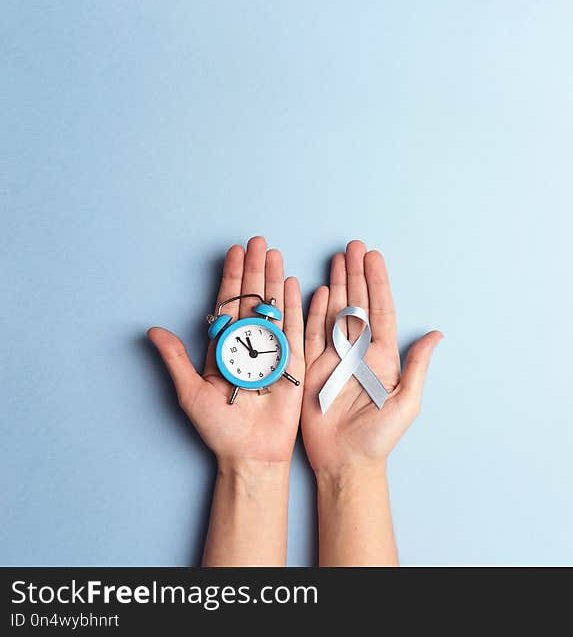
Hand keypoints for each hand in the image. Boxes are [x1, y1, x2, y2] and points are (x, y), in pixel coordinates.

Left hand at [147, 236, 305, 467]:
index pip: (228, 304)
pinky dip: (297, 306)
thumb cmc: (220, 429)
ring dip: (274, 279)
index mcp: (225, 348)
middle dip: (255, 269)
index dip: (231, 278)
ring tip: (274, 253)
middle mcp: (249, 345)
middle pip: (252, 299)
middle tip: (257, 242)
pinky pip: (297, 329)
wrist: (250, 453)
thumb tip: (152, 332)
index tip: (234, 252)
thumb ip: (175, 359)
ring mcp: (273, 351)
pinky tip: (295, 284)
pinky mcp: (294, 363)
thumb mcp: (190, 392)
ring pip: (274, 307)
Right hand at [301, 240, 441, 478]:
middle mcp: (358, 352)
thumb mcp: (406, 402)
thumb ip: (418, 366)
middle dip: (356, 274)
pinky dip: (315, 311)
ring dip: (338, 285)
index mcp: (382, 356)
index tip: (373, 257)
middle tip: (353, 246)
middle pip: (358, 304)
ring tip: (338, 259)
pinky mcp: (313, 369)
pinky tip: (319, 290)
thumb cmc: (378, 437)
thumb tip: (437, 334)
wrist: (346, 461)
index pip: (380, 311)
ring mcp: (335, 358)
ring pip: (336, 312)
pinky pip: (312, 334)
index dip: (377, 283)